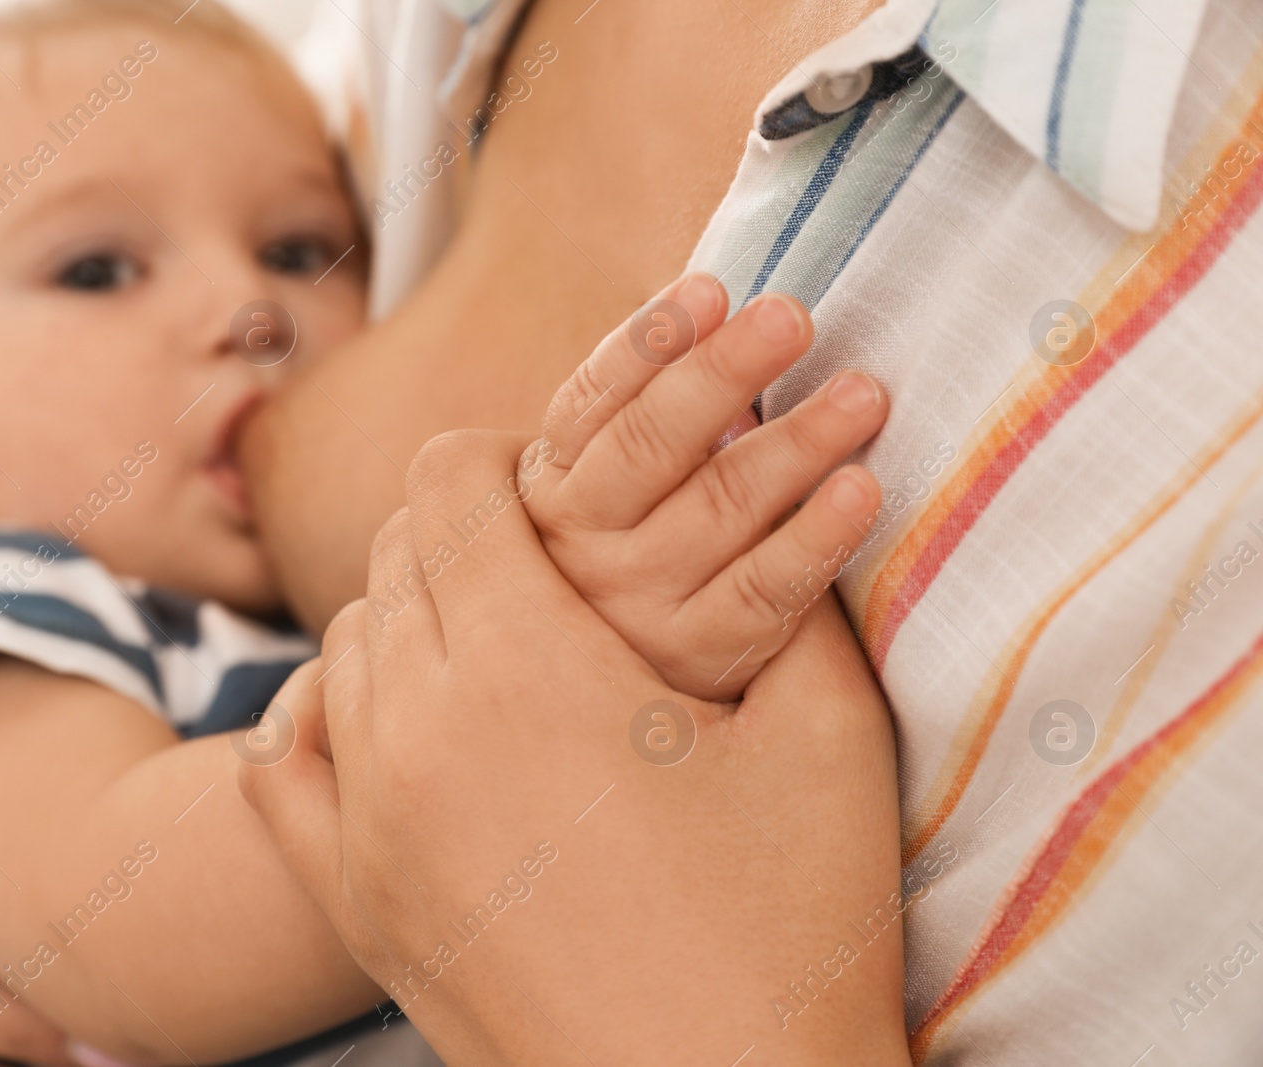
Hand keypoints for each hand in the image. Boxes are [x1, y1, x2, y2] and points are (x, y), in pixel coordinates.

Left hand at [242, 431, 907, 1065]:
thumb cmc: (793, 935)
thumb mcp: (828, 739)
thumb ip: (794, 590)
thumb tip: (793, 490)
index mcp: (529, 669)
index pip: (452, 484)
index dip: (501, 453)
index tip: (552, 474)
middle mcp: (420, 731)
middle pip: (398, 556)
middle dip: (464, 527)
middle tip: (543, 553)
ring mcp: (371, 825)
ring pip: (346, 645)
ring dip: (409, 611)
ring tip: (492, 634)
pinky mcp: (357, 903)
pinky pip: (285, 762)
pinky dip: (322, 711)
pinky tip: (383, 715)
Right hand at [521, 272, 887, 699]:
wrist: (598, 689)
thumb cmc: (624, 553)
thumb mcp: (601, 487)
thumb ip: (646, 419)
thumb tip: (735, 312)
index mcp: (553, 482)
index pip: (594, 400)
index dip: (651, 341)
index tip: (712, 287)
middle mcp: (583, 541)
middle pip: (652, 444)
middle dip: (723, 371)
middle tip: (792, 317)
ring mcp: (637, 602)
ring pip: (716, 509)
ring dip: (795, 443)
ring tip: (861, 393)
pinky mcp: (699, 655)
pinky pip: (763, 593)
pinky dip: (814, 538)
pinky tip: (862, 490)